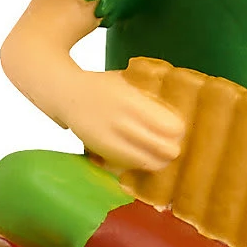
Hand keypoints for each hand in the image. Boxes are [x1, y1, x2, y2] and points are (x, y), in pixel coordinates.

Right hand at [63, 71, 184, 172]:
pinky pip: (130, 165)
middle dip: (173, 148)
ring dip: (159, 160)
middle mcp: (122, 123)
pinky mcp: (102, 152)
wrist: (67, 94)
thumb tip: (177, 107)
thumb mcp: (128, 81)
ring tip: (163, 154)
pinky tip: (144, 157)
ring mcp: (112, 140)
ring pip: (148, 162)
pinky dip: (141, 163)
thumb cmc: (103, 86)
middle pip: (163, 148)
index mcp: (133, 102)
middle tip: (175, 143)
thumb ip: (148, 95)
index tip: (179, 128)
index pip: (169, 126)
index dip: (178, 130)